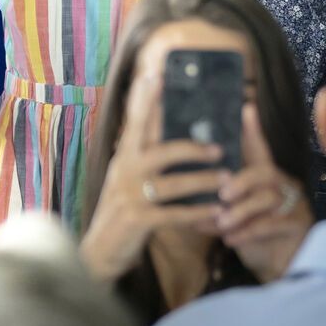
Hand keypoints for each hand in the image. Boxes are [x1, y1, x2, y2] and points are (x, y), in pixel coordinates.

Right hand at [79, 74, 225, 281]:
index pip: (135, 121)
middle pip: (161, 150)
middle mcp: (125, 171)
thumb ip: (141, 157)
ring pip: (174, 183)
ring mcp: (131, 195)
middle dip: (193, 148)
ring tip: (227, 179)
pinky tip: (217, 213)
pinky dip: (198, 214)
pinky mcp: (139, 220)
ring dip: (203, 181)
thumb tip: (168, 133)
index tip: (156, 74)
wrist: (99, 251)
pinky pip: (176, 214)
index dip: (145, 98)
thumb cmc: (119, 211)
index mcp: (123, 156)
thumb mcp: (124, 178)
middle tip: (220, 149)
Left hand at [215, 103, 311, 282]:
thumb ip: (219, 198)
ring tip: (220, 223)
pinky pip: (272, 224)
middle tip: (221, 194)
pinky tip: (229, 240)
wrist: (281, 265)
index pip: (259, 148)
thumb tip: (186, 187)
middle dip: (241, 181)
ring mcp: (292, 204)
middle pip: (265, 171)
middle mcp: (281, 184)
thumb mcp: (236, 213)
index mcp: (265, 176)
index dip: (253, 130)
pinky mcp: (296, 225)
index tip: (245, 109)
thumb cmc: (254, 234)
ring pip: (267, 198)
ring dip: (240, 211)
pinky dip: (248, 232)